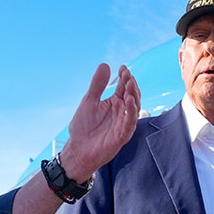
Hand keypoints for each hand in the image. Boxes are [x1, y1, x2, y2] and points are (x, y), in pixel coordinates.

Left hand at [58, 64, 139, 181]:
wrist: (78, 149)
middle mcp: (122, 112)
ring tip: (129, 84)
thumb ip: (98, 85)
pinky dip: (131, 111)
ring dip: (134, 95)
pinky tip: (129, 100)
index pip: (124, 87)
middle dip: (131, 84)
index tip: (122, 68)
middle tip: (127, 74)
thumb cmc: (84, 126)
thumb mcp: (89, 101)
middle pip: (132, 95)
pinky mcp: (122, 135)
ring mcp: (123, 123)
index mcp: (115, 103)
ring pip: (134, 107)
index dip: (124, 77)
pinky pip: (130, 122)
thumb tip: (105, 65)